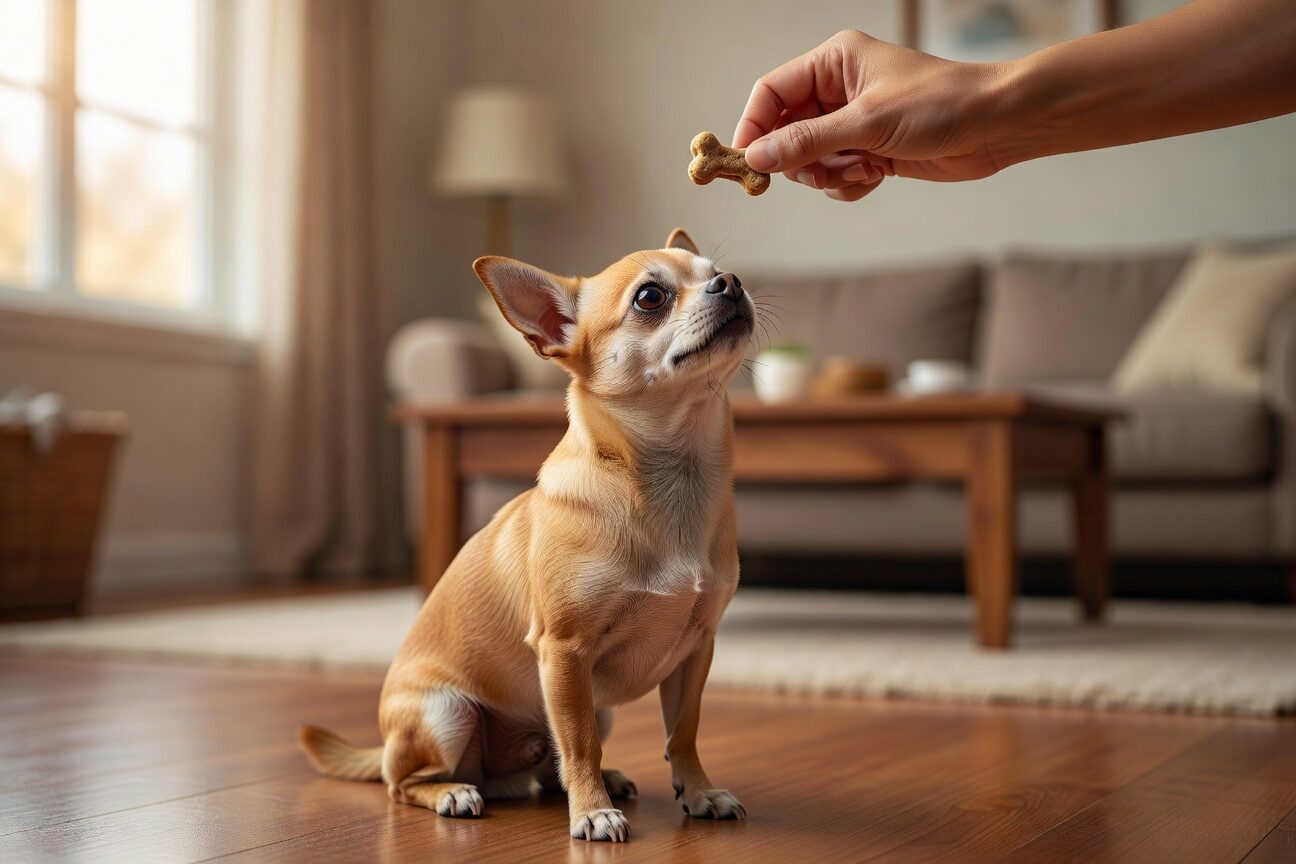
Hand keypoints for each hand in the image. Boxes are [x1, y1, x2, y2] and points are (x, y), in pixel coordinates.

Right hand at [733, 30, 1007, 201]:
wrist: (997, 125)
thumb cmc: (941, 104)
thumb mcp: (866, 123)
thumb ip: (806, 142)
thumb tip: (757, 157)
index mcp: (834, 62)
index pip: (772, 92)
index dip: (754, 126)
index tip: (748, 162)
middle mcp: (839, 89)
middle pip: (786, 131)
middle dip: (798, 159)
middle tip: (816, 175)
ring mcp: (854, 122)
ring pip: (809, 159)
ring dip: (828, 174)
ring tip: (861, 169)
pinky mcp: (870, 150)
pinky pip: (835, 175)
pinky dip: (847, 184)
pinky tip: (876, 176)